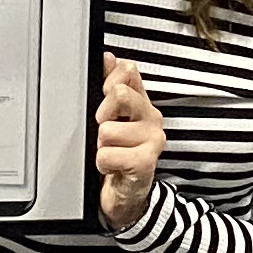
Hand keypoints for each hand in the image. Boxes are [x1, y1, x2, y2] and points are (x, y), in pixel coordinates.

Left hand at [93, 54, 163, 231]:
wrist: (126, 195)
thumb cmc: (118, 154)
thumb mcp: (113, 117)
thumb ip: (111, 85)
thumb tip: (109, 57)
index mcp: (141, 103)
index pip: (128, 71)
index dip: (109, 81)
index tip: (103, 97)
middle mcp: (151, 118)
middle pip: (119, 94)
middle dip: (102, 115)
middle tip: (105, 131)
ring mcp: (152, 140)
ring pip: (106, 130)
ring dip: (100, 145)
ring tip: (111, 152)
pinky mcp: (146, 162)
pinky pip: (107, 155)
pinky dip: (102, 163)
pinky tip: (111, 167)